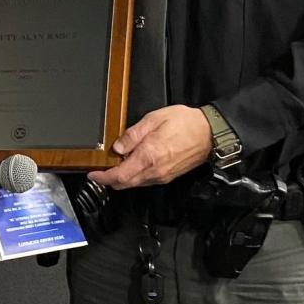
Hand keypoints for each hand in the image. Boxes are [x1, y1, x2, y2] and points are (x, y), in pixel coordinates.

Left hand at [93, 106, 213, 189]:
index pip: (119, 176)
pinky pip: (146, 181)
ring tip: (117, 165)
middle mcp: (155, 171)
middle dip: (110, 180)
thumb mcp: (154, 119)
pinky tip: (134, 164)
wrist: (210, 133)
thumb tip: (118, 148)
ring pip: (135, 184)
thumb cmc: (185, 123)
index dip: (102, 178)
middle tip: (101, 171)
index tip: (93, 174)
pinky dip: (135, 176)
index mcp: (148, 156)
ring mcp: (162, 176)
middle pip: (125, 184)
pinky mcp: (168, 177)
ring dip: (122, 178)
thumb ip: (133, 135)